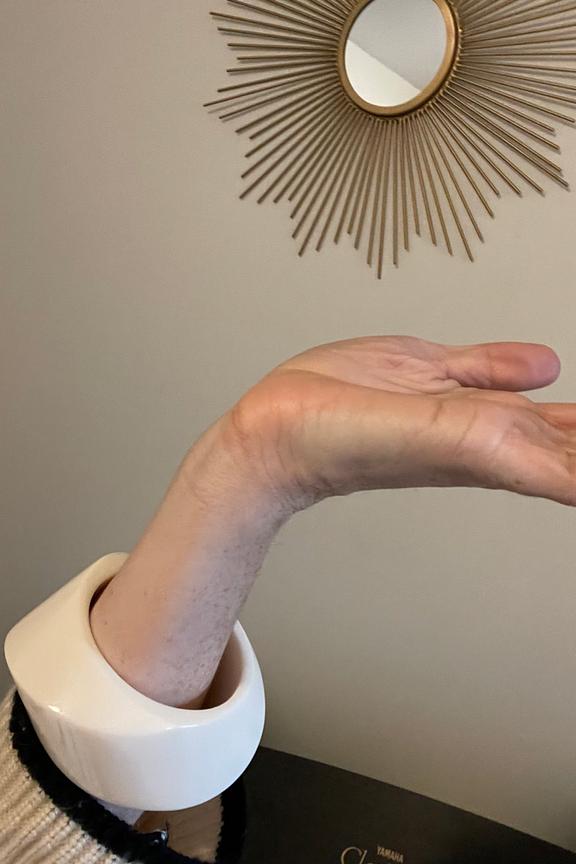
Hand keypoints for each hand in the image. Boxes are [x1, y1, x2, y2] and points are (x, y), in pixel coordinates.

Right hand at [92, 334, 573, 709]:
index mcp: (496, 450)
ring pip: (536, 408)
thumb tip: (560, 445)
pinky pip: (487, 369)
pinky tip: (544, 367)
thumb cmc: (333, 444)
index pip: (573, 468)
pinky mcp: (429, 373)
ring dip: (570, 419)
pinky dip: (522, 368)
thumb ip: (492, 433)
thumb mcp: (425, 433)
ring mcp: (458, 403)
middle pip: (566, 442)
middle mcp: (484, 432)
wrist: (281, 426)